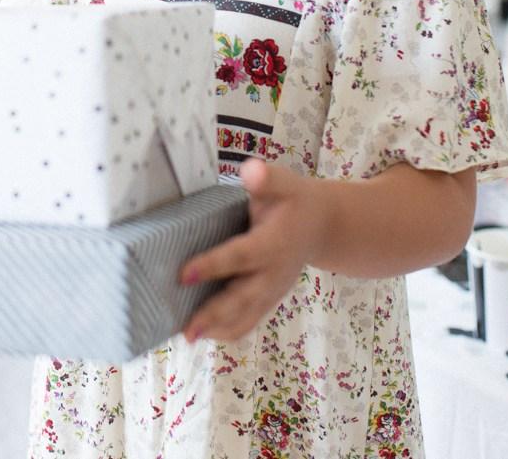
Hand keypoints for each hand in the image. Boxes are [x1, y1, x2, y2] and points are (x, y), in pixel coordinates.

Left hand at [178, 158, 323, 342]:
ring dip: (218, 328)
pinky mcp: (268, 299)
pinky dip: (228, 330)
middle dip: (214, 314)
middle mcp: (273, 274)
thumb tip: (250, 171)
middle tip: (187, 328)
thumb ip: (267, 179)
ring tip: (189, 336)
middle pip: (243, 298)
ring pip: (246, 316)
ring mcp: (272, 291)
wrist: (323, 226)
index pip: (241, 257)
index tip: (184, 274)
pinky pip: (249, 320)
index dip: (213, 266)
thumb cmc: (296, 201)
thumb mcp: (285, 182)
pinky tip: (204, 333)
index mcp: (274, 244)